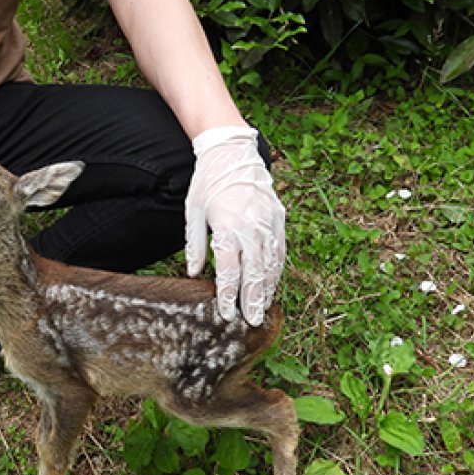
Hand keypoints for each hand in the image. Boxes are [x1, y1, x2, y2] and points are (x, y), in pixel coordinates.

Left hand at [184, 126, 285, 325]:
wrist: (232, 152)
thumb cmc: (208, 181)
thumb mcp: (193, 211)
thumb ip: (194, 244)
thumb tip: (194, 273)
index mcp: (227, 226)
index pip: (229, 270)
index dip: (228, 295)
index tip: (226, 313)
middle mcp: (251, 226)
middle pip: (254, 272)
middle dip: (252, 299)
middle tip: (252, 322)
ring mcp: (268, 222)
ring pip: (271, 263)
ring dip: (268, 288)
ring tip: (263, 308)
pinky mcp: (278, 217)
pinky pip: (280, 249)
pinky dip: (277, 269)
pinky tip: (273, 283)